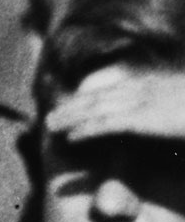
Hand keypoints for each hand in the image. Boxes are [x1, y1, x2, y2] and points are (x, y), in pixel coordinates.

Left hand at [46, 62, 184, 147]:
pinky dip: (87, 130)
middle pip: (98, 97)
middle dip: (72, 107)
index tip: (70, 104)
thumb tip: (159, 114)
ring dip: (70, 118)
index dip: (88, 97)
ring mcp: (144, 102)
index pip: (113, 88)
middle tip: (50, 117)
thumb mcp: (180, 101)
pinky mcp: (146, 118)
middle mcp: (145, 89)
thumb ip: (166, 105)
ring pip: (97, 109)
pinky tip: (71, 138)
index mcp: (154, 83)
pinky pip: (109, 125)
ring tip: (50, 127)